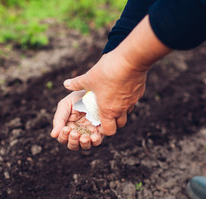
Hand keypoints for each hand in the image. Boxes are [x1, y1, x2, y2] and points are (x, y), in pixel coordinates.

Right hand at [50, 91, 103, 150]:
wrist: (93, 89)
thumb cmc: (77, 97)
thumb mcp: (65, 105)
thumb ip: (59, 120)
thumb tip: (53, 135)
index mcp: (67, 126)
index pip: (63, 138)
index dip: (63, 136)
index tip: (66, 128)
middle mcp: (78, 131)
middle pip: (73, 145)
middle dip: (73, 141)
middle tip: (75, 133)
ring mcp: (89, 132)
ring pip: (84, 146)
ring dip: (83, 143)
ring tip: (84, 137)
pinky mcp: (100, 131)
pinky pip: (97, 141)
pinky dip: (95, 141)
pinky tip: (94, 136)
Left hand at [63, 16, 170, 135]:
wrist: (131, 60)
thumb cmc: (108, 71)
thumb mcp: (89, 78)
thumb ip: (77, 83)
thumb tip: (66, 84)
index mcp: (108, 110)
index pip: (109, 131)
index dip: (103, 130)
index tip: (98, 123)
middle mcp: (121, 109)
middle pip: (119, 124)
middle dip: (113, 122)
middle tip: (105, 112)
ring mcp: (132, 102)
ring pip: (127, 112)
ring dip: (120, 110)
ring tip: (112, 99)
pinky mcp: (139, 92)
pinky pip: (133, 100)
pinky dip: (127, 99)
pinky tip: (121, 88)